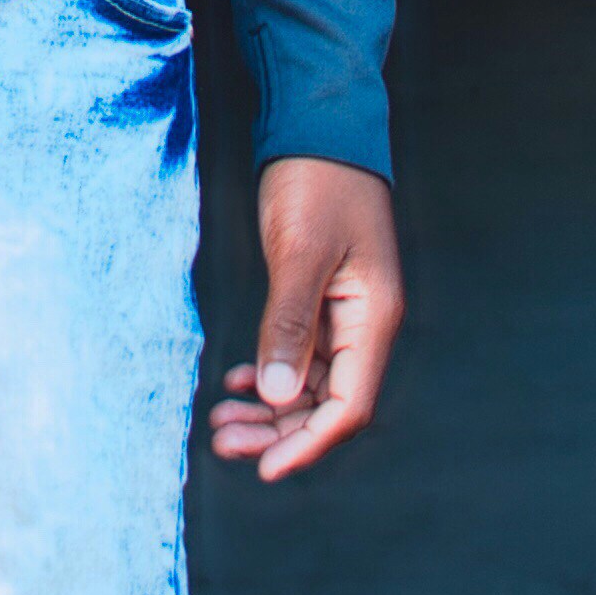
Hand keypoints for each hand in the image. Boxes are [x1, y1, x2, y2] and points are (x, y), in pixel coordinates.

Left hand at [208, 156, 401, 481]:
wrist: (320, 125)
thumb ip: (290, 323)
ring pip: (311, 382)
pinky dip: (272, 372)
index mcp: (373, 318)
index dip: (306, 443)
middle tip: (224, 442)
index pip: (348, 406)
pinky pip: (302, 352)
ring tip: (222, 422)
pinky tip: (239, 380)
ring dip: (271, 408)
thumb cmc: (316, 181)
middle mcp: (365, 322)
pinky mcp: (323, 294)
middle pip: (328, 402)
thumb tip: (279, 397)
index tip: (264, 469)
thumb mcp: (300, 252)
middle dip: (279, 432)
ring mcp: (345, 310)